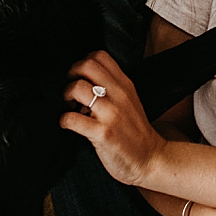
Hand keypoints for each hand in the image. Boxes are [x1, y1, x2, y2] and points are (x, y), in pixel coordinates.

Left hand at [59, 51, 167, 186]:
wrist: (150, 159)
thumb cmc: (136, 133)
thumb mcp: (130, 102)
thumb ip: (113, 87)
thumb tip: (85, 80)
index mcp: (125, 85)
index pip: (101, 56)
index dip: (83, 62)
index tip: (80, 76)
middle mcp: (119, 96)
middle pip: (87, 65)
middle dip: (71, 75)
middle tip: (72, 90)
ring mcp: (111, 114)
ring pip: (77, 88)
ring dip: (66, 96)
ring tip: (71, 106)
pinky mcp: (103, 133)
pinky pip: (72, 119)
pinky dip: (64, 120)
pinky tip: (69, 124)